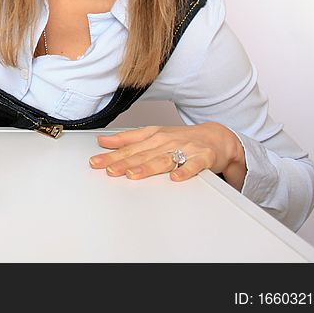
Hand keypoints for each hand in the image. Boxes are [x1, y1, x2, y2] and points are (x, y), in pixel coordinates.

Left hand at [88, 122, 247, 189]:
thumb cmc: (181, 138)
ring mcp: (185, 148)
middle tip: (108, 169)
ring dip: (147, 167)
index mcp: (153, 136)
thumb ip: (127, 139)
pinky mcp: (203, 157)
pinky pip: (193, 165)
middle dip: (123, 162)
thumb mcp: (152, 135)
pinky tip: (175, 177)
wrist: (217, 137)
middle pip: (142, 154)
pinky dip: (184, 170)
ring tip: (132, 174)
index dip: (111, 154)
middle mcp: (167, 141)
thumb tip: (102, 141)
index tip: (96, 162)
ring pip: (163, 159)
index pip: (128, 147)